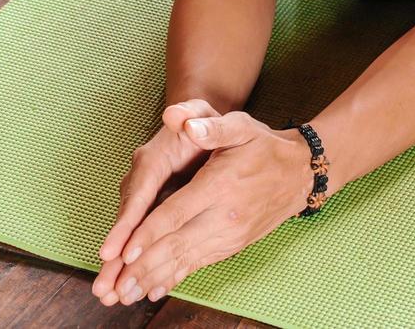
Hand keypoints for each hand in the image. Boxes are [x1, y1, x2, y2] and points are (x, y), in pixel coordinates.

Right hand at [91, 99, 221, 303]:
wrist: (197, 125)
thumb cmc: (202, 120)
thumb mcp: (201, 112)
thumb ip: (191, 114)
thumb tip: (176, 115)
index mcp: (152, 159)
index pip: (137, 194)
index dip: (125, 224)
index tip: (113, 251)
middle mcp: (141, 180)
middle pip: (126, 221)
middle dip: (114, 256)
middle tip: (104, 287)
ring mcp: (143, 195)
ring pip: (129, 233)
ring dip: (117, 264)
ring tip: (108, 295)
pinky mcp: (150, 208)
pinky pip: (139, 236)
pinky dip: (132, 259)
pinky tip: (129, 286)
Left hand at [94, 110, 311, 305]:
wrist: (299, 173)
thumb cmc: (264, 146)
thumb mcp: (241, 126)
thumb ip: (211, 125)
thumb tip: (181, 120)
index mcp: (219, 185)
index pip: (177, 212)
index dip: (149, 233)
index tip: (125, 252)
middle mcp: (224, 216)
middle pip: (177, 244)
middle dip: (143, 267)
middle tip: (115, 286)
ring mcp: (230, 234)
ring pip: (186, 260)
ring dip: (154, 278)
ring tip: (125, 295)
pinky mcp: (233, 245)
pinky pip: (199, 264)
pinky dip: (175, 278)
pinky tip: (154, 290)